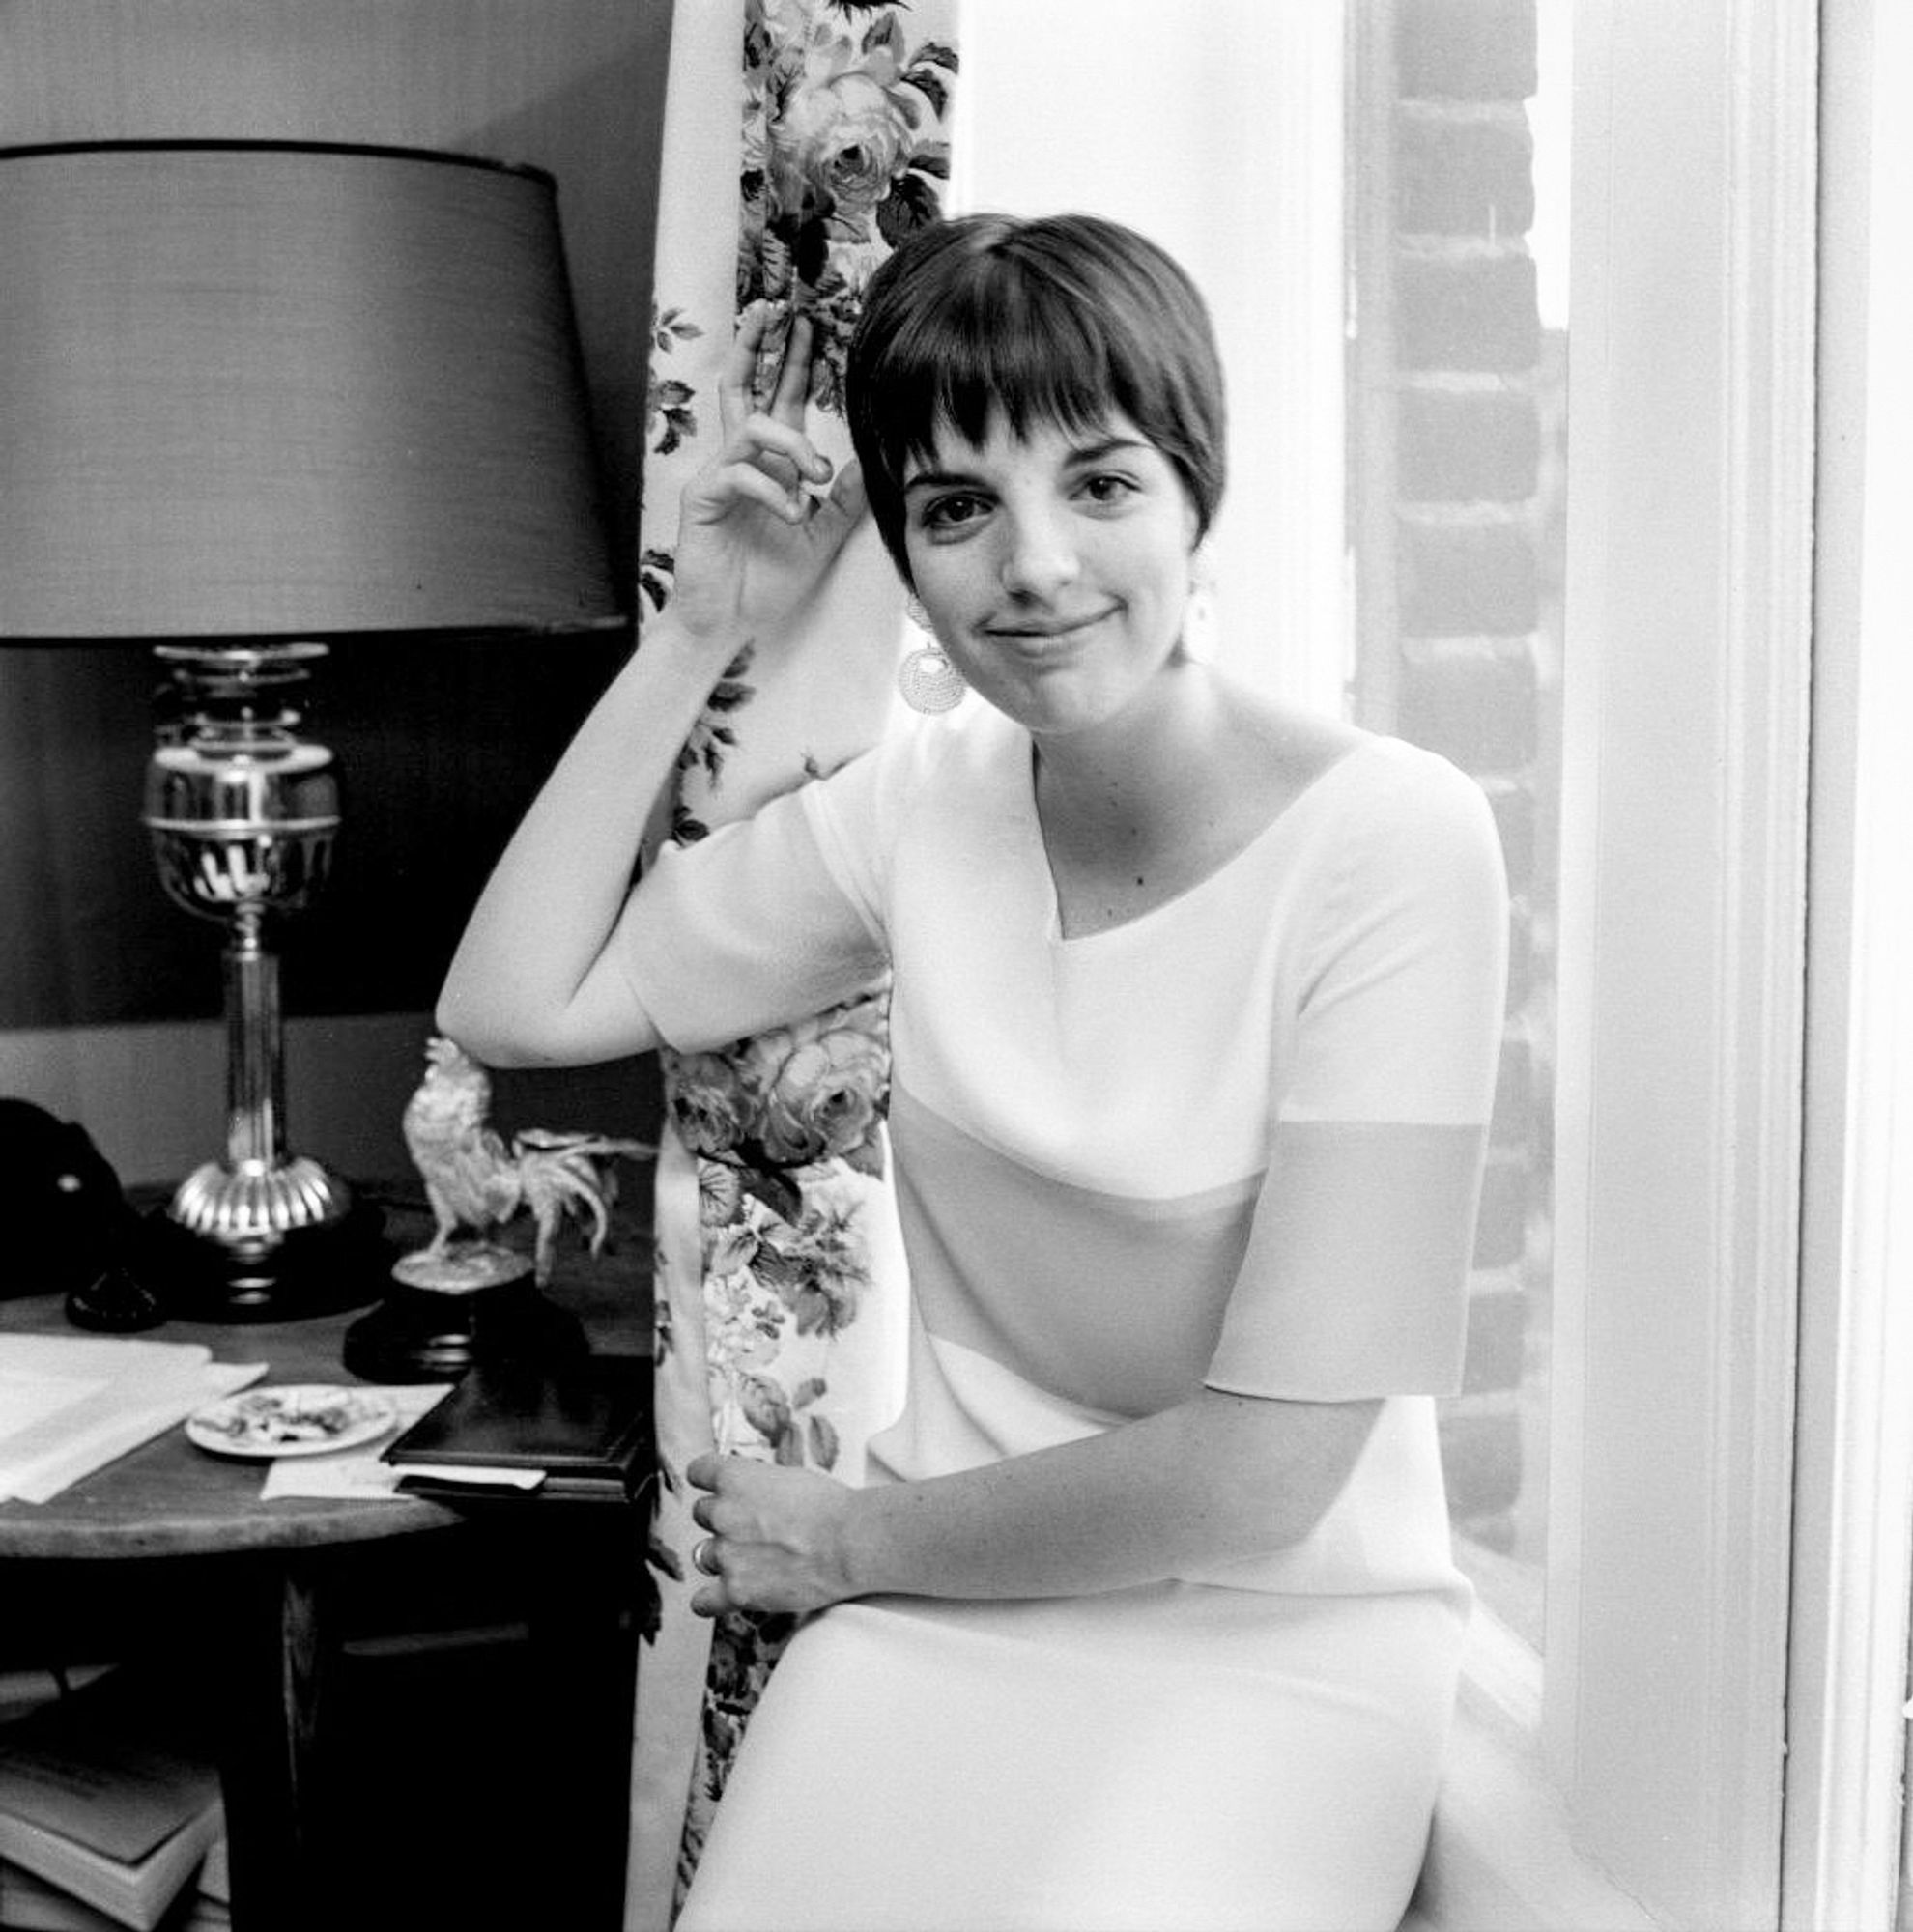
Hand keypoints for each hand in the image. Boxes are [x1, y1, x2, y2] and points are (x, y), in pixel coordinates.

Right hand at [667, 304, 869, 648]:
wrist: (728, 623)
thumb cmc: (767, 582)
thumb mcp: (821, 539)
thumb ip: (844, 502)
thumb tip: (871, 461)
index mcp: (771, 465)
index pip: (784, 401)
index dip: (797, 363)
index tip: (814, 326)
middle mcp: (743, 461)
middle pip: (746, 388)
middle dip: (761, 347)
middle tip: (776, 310)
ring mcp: (719, 475)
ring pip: (751, 426)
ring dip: (793, 443)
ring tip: (817, 477)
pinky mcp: (703, 497)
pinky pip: (739, 473)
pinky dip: (773, 490)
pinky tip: (794, 513)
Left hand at [684, 1451, 858, 1618]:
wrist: (849, 1543)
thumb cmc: (831, 1508)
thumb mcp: (790, 1477)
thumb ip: (758, 1485)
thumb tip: (751, 1495)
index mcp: (734, 1478)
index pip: (698, 1472)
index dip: (709, 1480)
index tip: (717, 1487)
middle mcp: (722, 1514)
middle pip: (702, 1513)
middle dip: (723, 1519)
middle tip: (752, 1527)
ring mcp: (726, 1554)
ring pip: (703, 1554)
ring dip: (723, 1555)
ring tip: (753, 1558)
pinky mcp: (736, 1591)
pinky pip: (702, 1601)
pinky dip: (710, 1600)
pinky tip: (721, 1595)